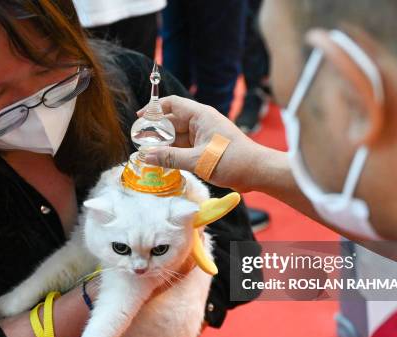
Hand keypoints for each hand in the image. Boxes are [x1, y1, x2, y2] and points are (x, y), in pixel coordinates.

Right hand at [140, 96, 271, 191]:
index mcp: (200, 116)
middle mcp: (201, 122)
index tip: (139, 118)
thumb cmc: (233, 161)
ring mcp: (204, 135)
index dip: (154, 109)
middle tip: (139, 144)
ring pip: (177, 136)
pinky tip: (164, 162)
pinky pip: (185, 147)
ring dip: (164, 145)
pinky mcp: (206, 148)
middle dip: (156, 132)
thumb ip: (171, 158)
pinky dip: (174, 153)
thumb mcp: (198, 160)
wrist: (257, 172)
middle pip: (171, 122)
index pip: (172, 104)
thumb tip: (146, 156)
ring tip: (148, 155)